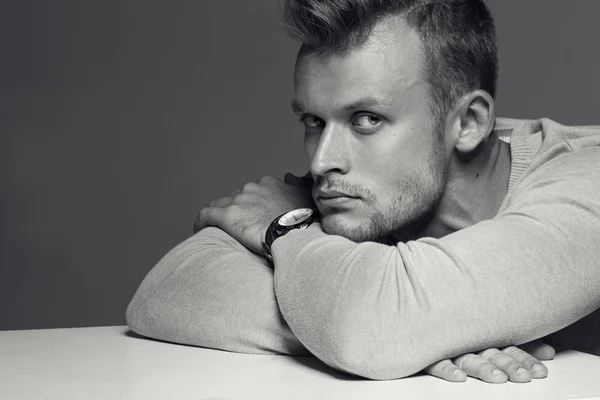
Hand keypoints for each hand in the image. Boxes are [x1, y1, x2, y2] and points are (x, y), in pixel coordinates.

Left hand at [193, 173, 313, 253]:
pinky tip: (199, 230)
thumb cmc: (303, 220)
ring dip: (220, 215)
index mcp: (269, 183)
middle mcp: (252, 188)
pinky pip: (206, 214)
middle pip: (238, 197)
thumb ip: (297, 184)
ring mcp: (238, 200)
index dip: (252, 204)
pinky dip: (201, 221)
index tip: (254, 216)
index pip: (254, 191)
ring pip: (221, 204)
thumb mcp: (306, 197)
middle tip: (241, 227)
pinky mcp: (226, 214)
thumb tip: (289, 176)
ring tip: (219, 231)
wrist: (293, 234)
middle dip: (237, 210)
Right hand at [424, 340, 554, 382]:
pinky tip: (458, 377)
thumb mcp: (490, 336)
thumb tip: (550, 350)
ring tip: (497, 378)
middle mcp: (469, 340)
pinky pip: (436, 362)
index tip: (540, 370)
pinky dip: (447, 369)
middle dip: (510, 364)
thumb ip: (516, 343)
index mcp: (485, 336)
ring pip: (469, 358)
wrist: (414, 312)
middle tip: (523, 377)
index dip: (526, 357)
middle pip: (492, 353)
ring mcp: (449, 347)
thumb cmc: (460, 329)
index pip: (508, 346)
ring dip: (483, 368)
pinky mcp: (428, 354)